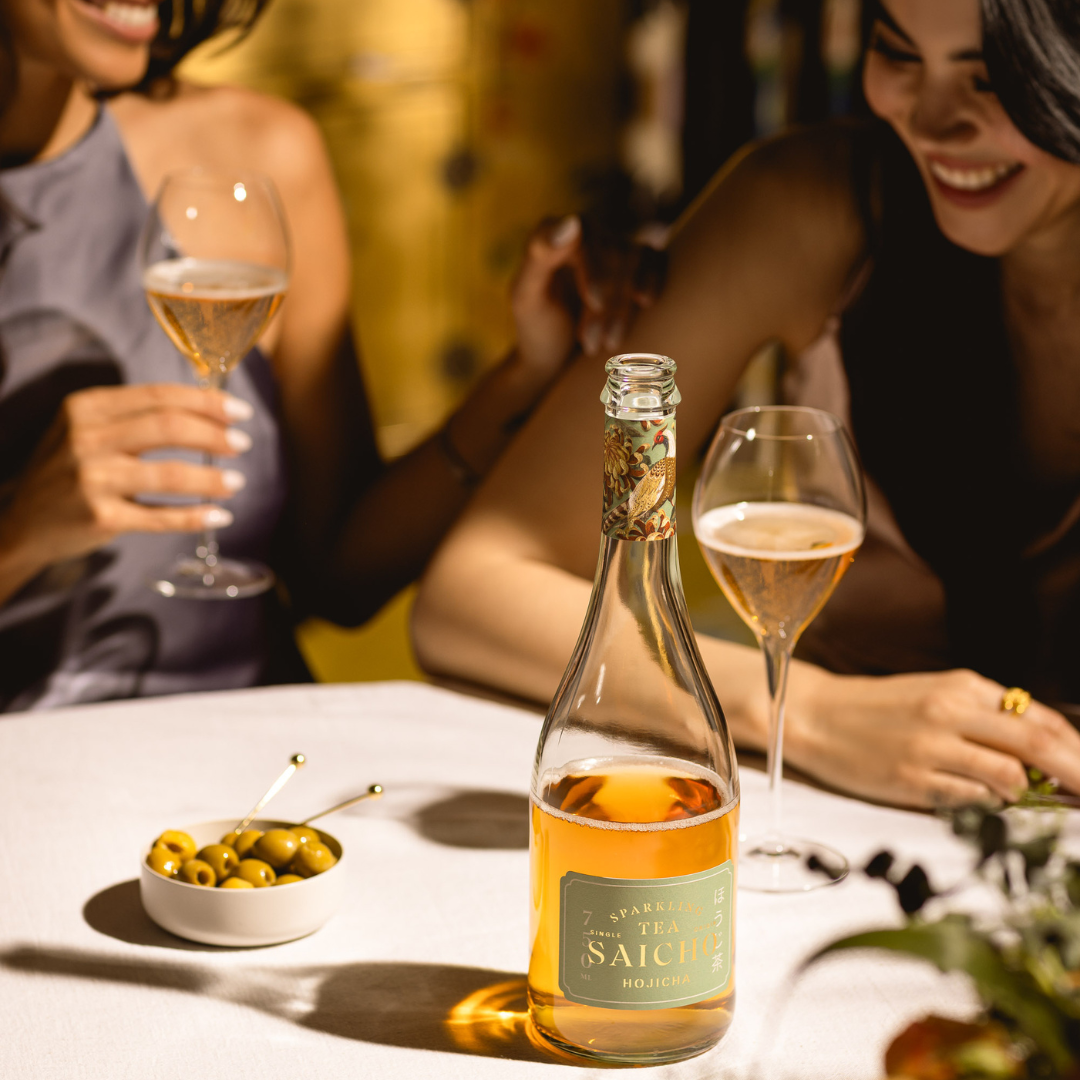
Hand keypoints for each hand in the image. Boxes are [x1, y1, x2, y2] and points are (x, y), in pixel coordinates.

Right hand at [0, 383, 253, 589]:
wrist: (24, 523)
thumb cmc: (69, 470)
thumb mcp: (87, 430)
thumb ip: (134, 416)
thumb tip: (208, 410)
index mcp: (86, 407)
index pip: (158, 396)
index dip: (206, 402)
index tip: (239, 411)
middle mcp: (85, 438)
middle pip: (168, 428)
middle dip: (214, 434)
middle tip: (242, 444)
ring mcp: (91, 479)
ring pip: (169, 474)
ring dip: (211, 478)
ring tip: (235, 482)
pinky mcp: (100, 518)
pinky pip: (160, 517)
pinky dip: (195, 517)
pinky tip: (219, 516)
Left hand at [511, 215, 666, 376]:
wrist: (553, 358)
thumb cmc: (535, 328)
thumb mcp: (527, 298)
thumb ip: (540, 257)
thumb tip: (572, 221)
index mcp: (554, 235)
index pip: (587, 237)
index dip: (595, 269)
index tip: (595, 303)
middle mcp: (584, 235)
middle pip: (613, 254)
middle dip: (607, 303)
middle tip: (593, 344)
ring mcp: (611, 249)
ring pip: (635, 261)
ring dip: (625, 306)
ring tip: (609, 344)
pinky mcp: (633, 266)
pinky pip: (655, 260)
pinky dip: (653, 281)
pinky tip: (646, 303)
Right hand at [785, 666, 1079, 808]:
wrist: (816, 716)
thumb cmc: (878, 708)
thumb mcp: (934, 694)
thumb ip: (983, 715)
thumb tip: (1043, 749)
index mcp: (960, 687)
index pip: (1039, 718)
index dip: (1075, 749)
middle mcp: (949, 712)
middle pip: (1037, 744)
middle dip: (1076, 774)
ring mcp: (930, 748)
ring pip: (1009, 776)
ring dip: (1026, 793)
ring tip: (1019, 796)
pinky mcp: (911, 780)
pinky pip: (971, 799)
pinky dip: (987, 804)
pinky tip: (980, 800)